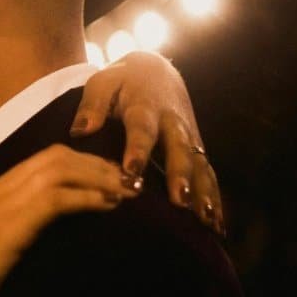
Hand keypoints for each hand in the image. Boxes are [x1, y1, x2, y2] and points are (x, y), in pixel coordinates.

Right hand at [0, 145, 136, 296]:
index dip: (80, 161)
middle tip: (125, 180)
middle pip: (56, 156)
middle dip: (96, 163)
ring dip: (98, 177)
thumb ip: (12, 227)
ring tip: (124, 191)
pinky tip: (106, 206)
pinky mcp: (12, 223)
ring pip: (60, 170)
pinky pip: (57, 198)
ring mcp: (3, 202)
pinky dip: (87, 197)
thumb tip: (45, 226)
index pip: (42, 159)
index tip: (106, 174)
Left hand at [71, 51, 223, 233]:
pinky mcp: (197, 149)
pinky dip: (214, 198)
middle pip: (179, 149)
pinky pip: (208, 174)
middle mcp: (172, 124)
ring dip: (204, 192)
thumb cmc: (121, 82)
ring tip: (206, 219)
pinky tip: (216, 225)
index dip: (138, 149)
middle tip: (179, 201)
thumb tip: (80, 131)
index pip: (142, 129)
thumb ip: (91, 106)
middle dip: (180, 175)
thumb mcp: (102, 84)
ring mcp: (188, 137)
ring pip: (199, 165)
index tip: (132, 171)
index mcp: (145, 108)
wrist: (156, 71)